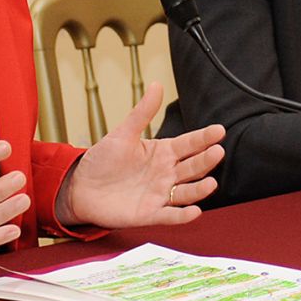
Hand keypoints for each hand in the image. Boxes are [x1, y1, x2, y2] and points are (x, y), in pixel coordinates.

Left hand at [54, 82, 225, 228]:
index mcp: (163, 152)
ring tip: (211, 183)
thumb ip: (142, 113)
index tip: (219, 130)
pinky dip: (183, 215)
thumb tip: (157, 85)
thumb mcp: (123, 134)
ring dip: (200, 189)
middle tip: (217, 152)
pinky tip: (194, 211)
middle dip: (206, 160)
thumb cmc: (103, 160)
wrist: (81, 188)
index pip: (189, 143)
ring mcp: (161, 194)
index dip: (204, 137)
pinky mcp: (150, 213)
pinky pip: (170, 215)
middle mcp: (167, 173)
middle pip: (192, 166)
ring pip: (187, 192)